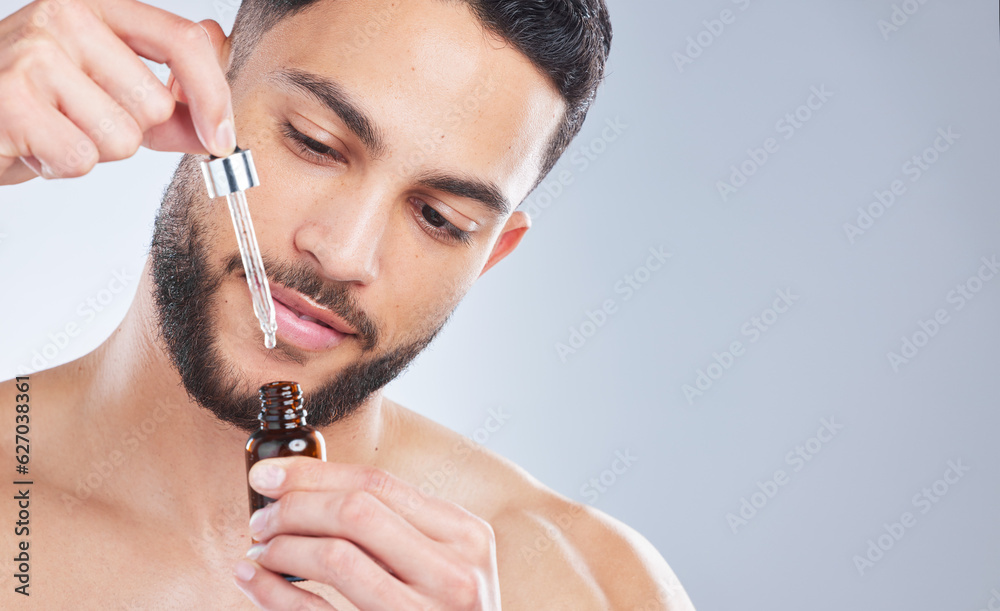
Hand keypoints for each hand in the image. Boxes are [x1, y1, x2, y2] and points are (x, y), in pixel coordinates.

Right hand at [0, 0, 234, 184]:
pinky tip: (33, 143)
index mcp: (97, 6)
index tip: (221, 136)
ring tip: (54, 128)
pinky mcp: (13, 98)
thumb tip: (219, 115)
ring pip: (123, 138)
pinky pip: (82, 158)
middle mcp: (64, 17)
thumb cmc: (37, 103)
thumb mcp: (109, 90)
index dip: (214, 95)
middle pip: (155, 105)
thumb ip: (170, 98)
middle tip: (80, 119)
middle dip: (129, 132)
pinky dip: (61, 166)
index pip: (183, 41)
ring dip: (93, 150)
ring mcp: (36, 54)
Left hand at [235, 457, 501, 609]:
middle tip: (262, 518)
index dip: (313, 474)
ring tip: (263, 550)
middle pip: (355, 511)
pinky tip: (256, 581)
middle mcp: (452, 573)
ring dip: (283, 547)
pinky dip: (274, 593)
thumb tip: (301, 486)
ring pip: (335, 556)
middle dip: (294, 507)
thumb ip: (393, 526)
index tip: (268, 474)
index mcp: (466, 536)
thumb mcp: (441, 562)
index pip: (378, 484)